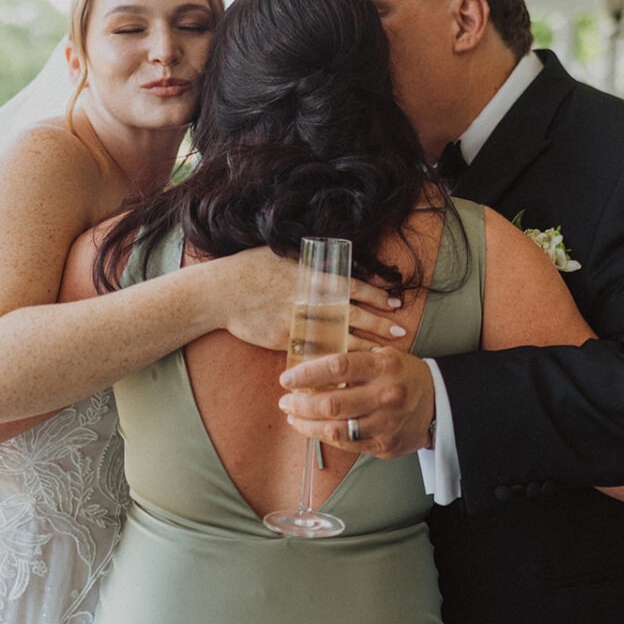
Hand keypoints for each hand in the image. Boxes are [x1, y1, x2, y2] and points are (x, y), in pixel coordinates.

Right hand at [214, 246, 402, 351]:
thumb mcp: (283, 255)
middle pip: (355, 314)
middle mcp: (312, 300)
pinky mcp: (288, 340)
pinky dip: (335, 360)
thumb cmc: (250, 268)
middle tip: (401, 332)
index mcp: (314, 277)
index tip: (394, 303)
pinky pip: (316, 352)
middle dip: (380, 324)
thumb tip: (328, 260)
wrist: (222, 292)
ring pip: (340, 336)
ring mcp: (301, 322)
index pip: (355, 287)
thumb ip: (309, 263)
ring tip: (384, 353)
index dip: (377, 296)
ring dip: (364, 345)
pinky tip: (350, 368)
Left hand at [278, 346, 435, 457]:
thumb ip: (353, 360)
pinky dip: (325, 437)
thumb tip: (310, 365)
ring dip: (306, 425)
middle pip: (331, 404)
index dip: (307, 374)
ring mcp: (386, 424)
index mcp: (384, 367)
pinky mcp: (385, 446)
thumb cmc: (404, 375)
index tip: (287, 379)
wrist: (440, 404)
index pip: (338, 367)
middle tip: (285, 401)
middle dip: (300, 404)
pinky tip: (313, 429)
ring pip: (336, 430)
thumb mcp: (385, 356)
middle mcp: (385, 396)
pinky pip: (347, 445)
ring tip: (292, 417)